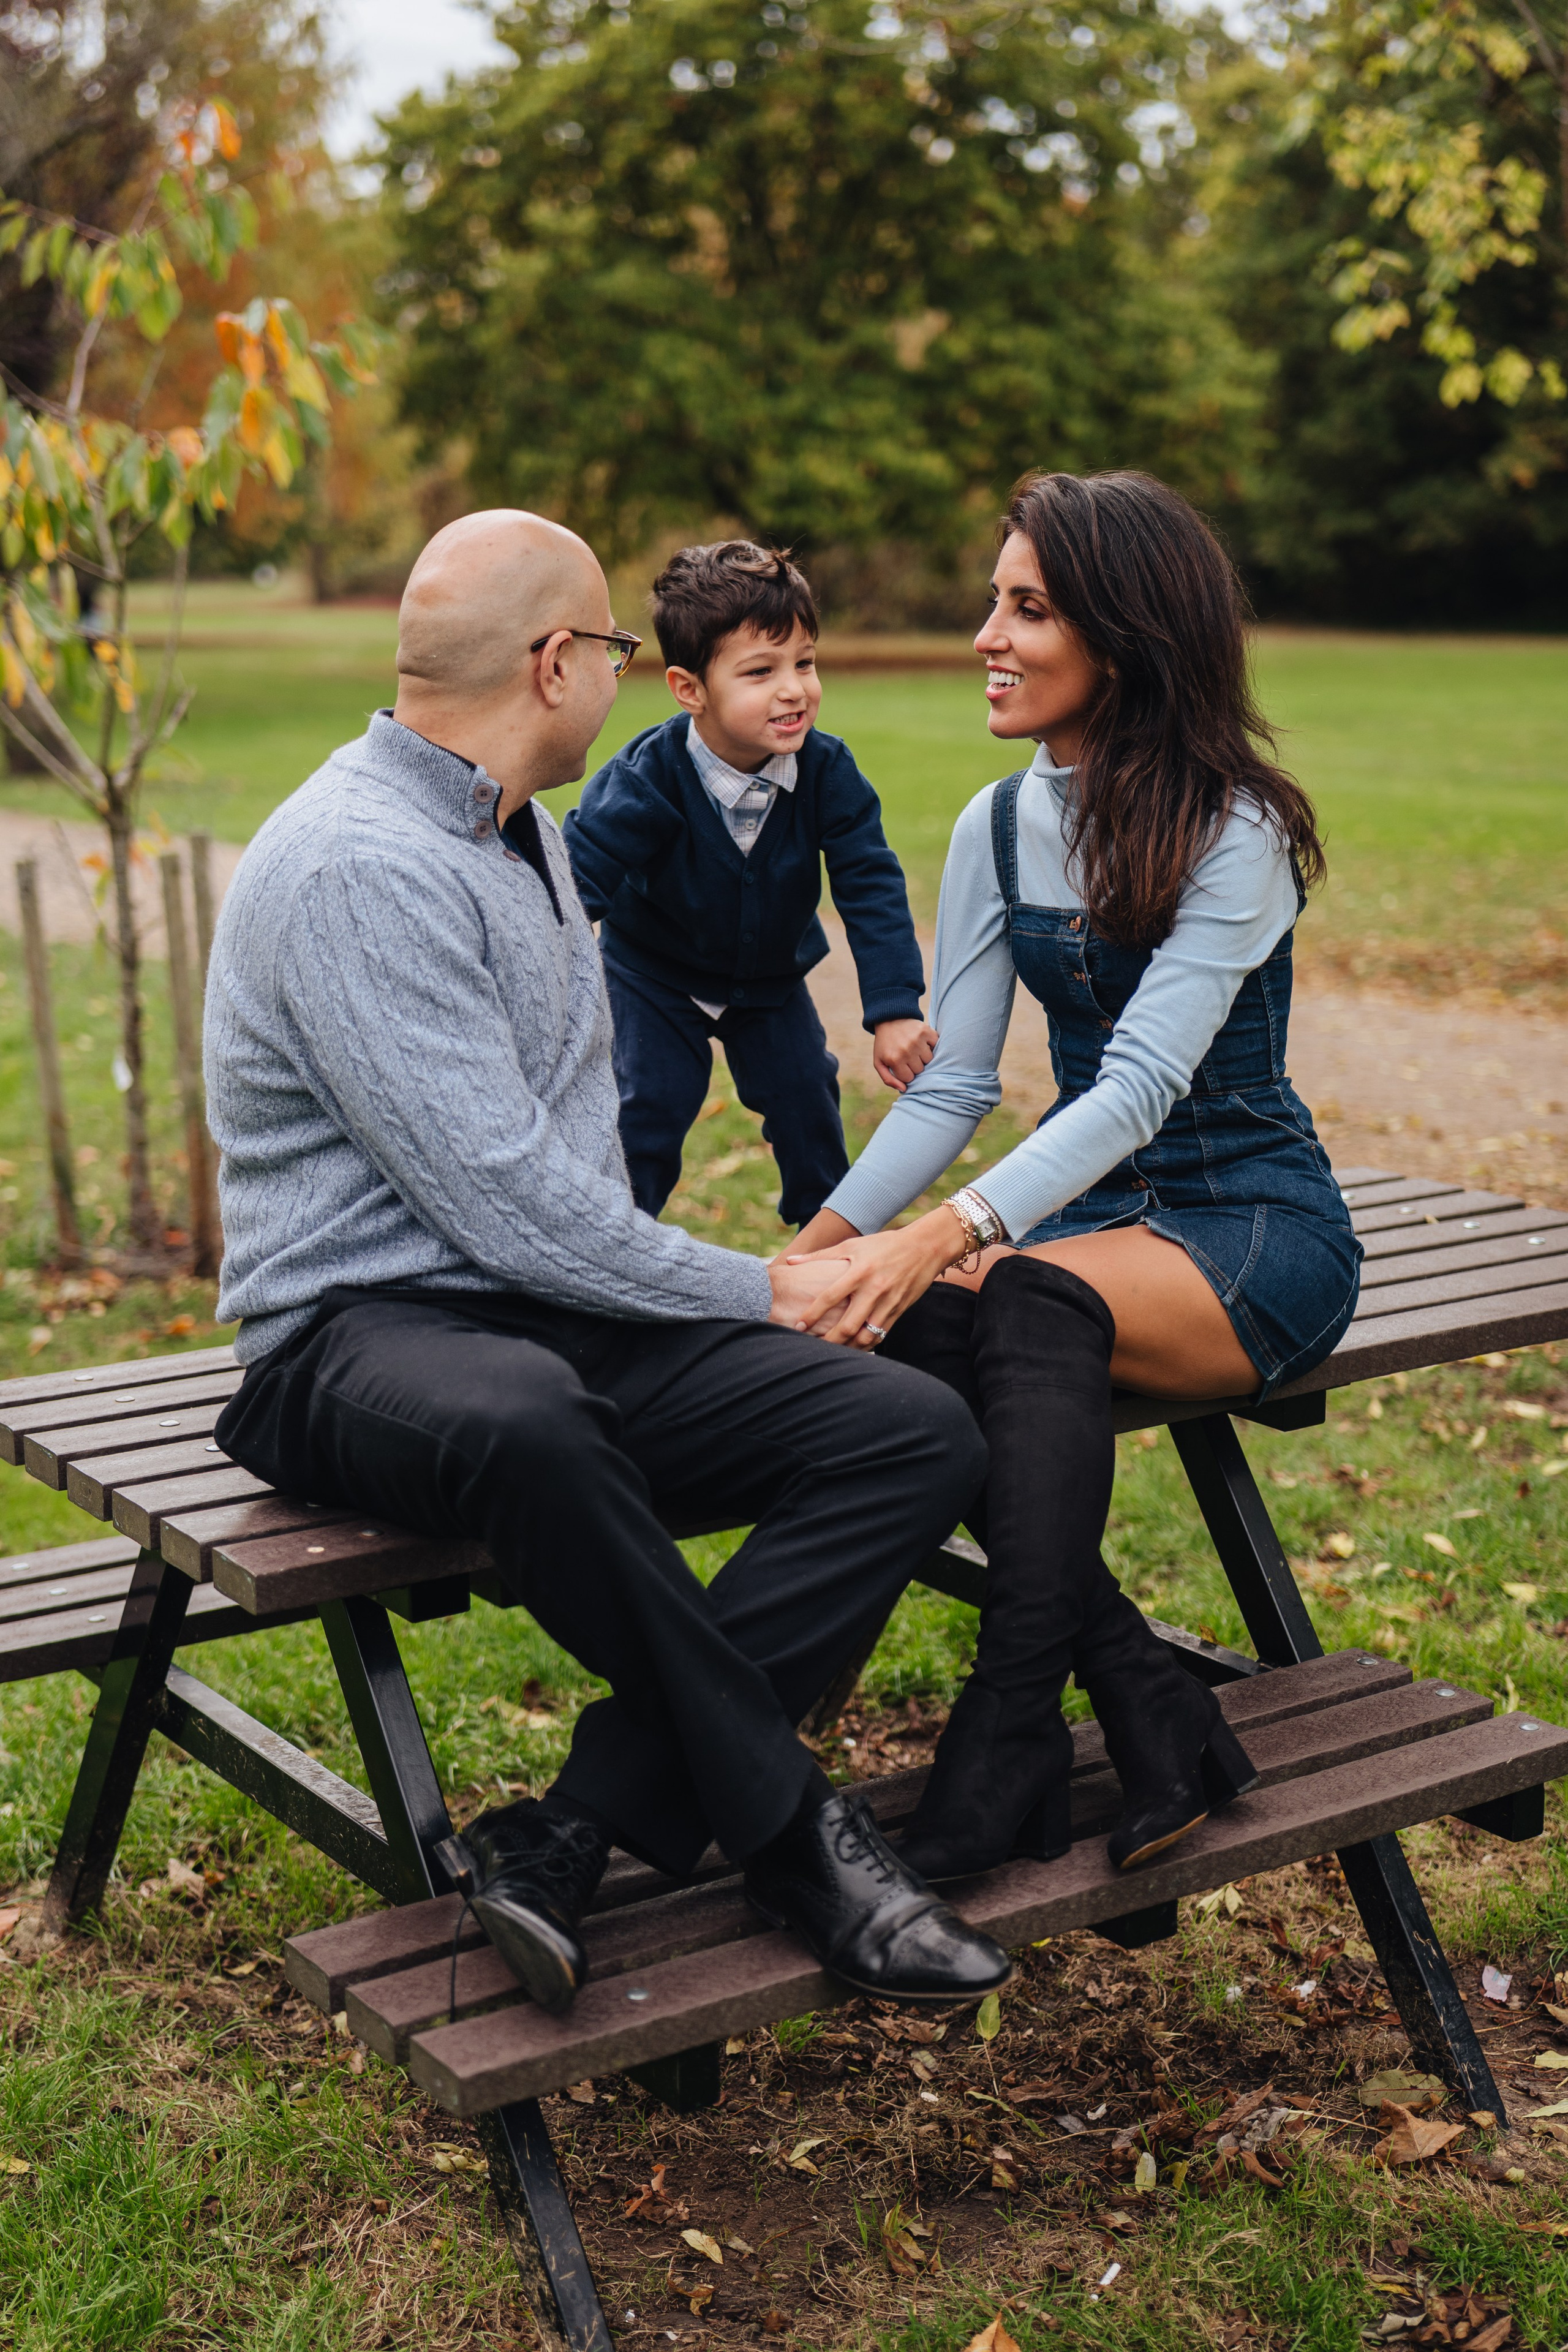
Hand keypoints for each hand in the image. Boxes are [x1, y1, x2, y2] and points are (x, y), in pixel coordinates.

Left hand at [782, 1207, 961, 1346]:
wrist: (925, 1247)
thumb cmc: (883, 1244)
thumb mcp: (852, 1244)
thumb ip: (819, 1255)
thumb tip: (789, 1261)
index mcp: (859, 1271)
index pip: (830, 1297)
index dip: (812, 1314)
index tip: (798, 1327)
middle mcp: (874, 1289)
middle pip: (849, 1325)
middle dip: (829, 1341)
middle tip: (812, 1349)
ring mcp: (889, 1303)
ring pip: (866, 1336)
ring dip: (848, 1348)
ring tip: (832, 1353)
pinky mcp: (899, 1311)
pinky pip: (881, 1335)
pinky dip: (867, 1345)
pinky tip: (854, 1348)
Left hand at [873, 1017, 937, 1091]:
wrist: (889, 1018)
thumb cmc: (884, 1044)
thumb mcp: (879, 1062)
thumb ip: (888, 1079)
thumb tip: (904, 1089)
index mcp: (894, 1059)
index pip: (909, 1078)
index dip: (905, 1073)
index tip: (901, 1065)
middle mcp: (906, 1050)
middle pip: (920, 1070)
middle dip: (914, 1065)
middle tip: (907, 1055)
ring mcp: (917, 1040)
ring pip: (929, 1060)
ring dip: (923, 1056)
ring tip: (914, 1048)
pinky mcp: (926, 1031)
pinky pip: (936, 1046)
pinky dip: (931, 1045)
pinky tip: (922, 1042)